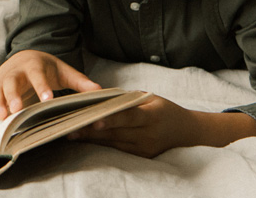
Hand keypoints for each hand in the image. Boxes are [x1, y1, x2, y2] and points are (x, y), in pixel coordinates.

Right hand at [0, 50, 101, 130]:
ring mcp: (2, 84)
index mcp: (32, 66)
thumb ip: (80, 82)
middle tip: (17, 110)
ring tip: (2, 120)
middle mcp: (14, 74)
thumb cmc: (46, 68)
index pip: (36, 75)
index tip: (47, 99)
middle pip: (11, 83)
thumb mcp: (63, 71)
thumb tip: (100, 91)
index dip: (41, 87)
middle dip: (13, 96)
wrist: (23, 59)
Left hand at [66, 95, 255, 157]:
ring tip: (70, 133)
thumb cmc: (164, 108)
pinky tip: (84, 139)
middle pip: (115, 133)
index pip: (128, 117)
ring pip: (113, 143)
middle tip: (68, 126)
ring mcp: (144, 148)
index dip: (111, 119)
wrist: (187, 131)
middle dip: (91, 130)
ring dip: (91, 138)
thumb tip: (100, 97)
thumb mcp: (149, 98)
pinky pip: (117, 149)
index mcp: (151, 116)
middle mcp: (147, 135)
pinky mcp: (141, 156)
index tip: (94, 120)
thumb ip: (126, 99)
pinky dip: (101, 143)